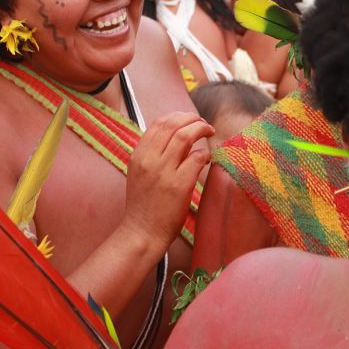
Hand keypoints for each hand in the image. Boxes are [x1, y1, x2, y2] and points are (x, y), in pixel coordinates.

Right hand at [121, 113, 213, 251]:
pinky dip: (205, 153)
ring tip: (210, 132)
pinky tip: (207, 158)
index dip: (178, 116)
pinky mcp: (178, 186)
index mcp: (138, 155)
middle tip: (204, 124)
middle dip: (193, 118)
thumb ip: (154, 154)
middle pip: (174, 125)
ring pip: (186, 136)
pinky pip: (197, 158)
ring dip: (201, 130)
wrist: (141, 232)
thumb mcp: (141, 173)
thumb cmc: (144, 204)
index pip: (159, 123)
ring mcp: (163, 172)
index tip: (190, 120)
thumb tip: (178, 136)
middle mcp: (149, 160)